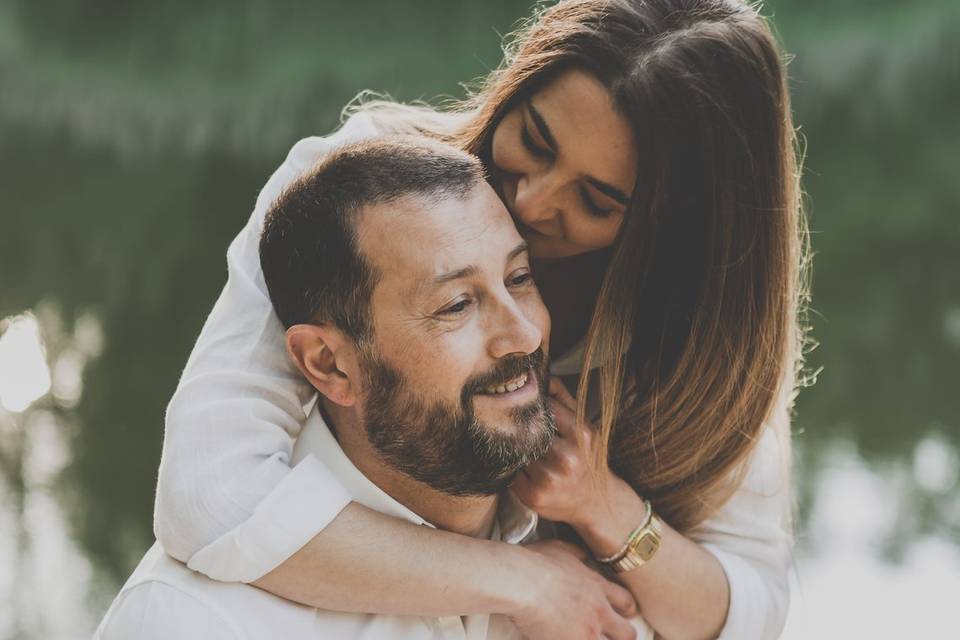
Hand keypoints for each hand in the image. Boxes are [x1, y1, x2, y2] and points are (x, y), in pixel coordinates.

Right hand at [509, 539, 637, 639]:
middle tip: (611, 636)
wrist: (520, 582)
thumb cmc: (535, 562)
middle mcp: (598, 611)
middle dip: (622, 636)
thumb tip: (584, 557)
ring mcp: (587, 632)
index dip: (627, 611)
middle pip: (627, 634)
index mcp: (597, 586)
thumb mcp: (562, 548)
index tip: (622, 615)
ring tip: (582, 637)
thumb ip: (578, 555)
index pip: (627, 602)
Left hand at [512, 377, 626, 529]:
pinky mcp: (533, 496)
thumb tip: (541, 375)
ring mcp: (549, 480)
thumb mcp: (583, 426)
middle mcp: (567, 459)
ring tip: (522, 447)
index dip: (532, 406)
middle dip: (521, 428)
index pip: (545, 409)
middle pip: (528, 430)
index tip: (523, 404)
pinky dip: (513, 467)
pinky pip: (511, 472)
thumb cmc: (586, 458)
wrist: (594, 502)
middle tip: (515, 425)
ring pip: (517, 450)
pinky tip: (522, 467)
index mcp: (581, 435)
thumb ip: (563, 399)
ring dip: (515, 448)